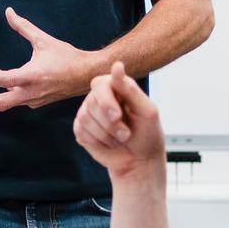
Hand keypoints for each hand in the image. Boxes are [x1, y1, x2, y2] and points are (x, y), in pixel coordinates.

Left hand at [0, 8, 96, 110]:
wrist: (88, 75)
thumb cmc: (67, 56)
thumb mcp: (43, 40)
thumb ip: (23, 27)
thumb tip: (8, 11)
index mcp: (33, 76)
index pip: (4, 80)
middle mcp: (32, 92)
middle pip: (0, 103)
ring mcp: (34, 99)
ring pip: (6, 103)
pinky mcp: (36, 101)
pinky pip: (14, 100)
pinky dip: (2, 94)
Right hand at [72, 61, 165, 178]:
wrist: (140, 162)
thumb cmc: (148, 135)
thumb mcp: (146, 111)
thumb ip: (130, 89)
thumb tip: (116, 65)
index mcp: (116, 88)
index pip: (100, 84)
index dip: (106, 101)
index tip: (118, 116)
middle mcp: (99, 97)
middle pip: (91, 102)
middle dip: (110, 123)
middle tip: (126, 134)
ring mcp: (88, 112)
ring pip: (85, 117)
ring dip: (106, 134)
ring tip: (120, 139)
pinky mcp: (80, 129)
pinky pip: (80, 130)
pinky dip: (97, 141)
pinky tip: (108, 144)